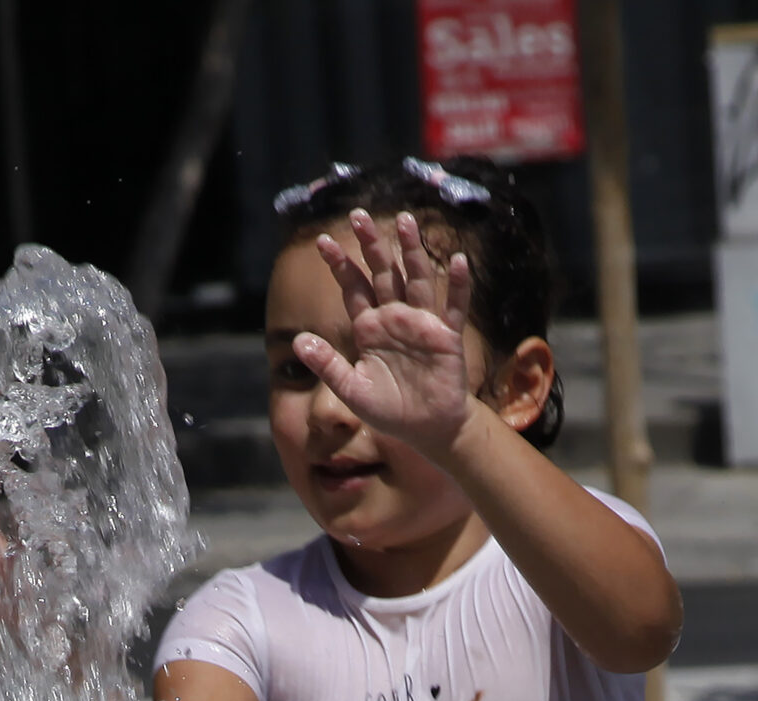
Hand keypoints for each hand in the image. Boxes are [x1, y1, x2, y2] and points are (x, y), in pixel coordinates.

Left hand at [294, 209, 477, 457]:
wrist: (425, 429)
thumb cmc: (388, 409)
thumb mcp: (350, 389)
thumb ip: (327, 364)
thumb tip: (298, 342)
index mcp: (369, 327)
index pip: (353, 287)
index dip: (340, 264)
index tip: (322, 240)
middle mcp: (395, 317)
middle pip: (383, 273)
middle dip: (371, 244)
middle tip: (359, 214)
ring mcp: (422, 324)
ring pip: (416, 279)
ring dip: (411, 251)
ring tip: (404, 221)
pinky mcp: (446, 336)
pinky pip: (453, 306)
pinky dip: (458, 285)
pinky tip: (459, 261)